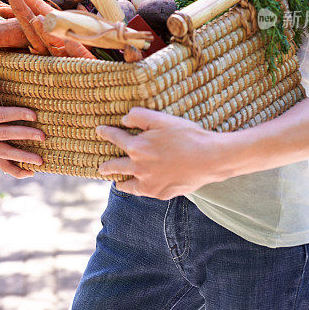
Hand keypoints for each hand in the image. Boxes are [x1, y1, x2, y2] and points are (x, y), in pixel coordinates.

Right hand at [0, 76, 44, 178]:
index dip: (16, 114)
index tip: (34, 115)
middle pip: (4, 135)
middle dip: (25, 135)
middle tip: (43, 136)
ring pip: (4, 153)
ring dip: (23, 157)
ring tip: (40, 160)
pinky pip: (1, 164)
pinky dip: (15, 170)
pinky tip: (30, 173)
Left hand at [96, 107, 222, 198]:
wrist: (209, 159)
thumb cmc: (188, 136)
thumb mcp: (163, 119)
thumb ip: (140, 116)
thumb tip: (124, 119)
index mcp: (137, 147)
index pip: (115, 138)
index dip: (106, 133)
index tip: (99, 131)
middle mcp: (138, 167)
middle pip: (114, 166)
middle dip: (105, 166)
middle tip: (100, 167)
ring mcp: (148, 183)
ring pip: (125, 184)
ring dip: (119, 181)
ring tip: (117, 181)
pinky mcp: (159, 193)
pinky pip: (142, 192)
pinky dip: (138, 189)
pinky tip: (138, 187)